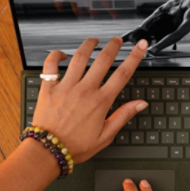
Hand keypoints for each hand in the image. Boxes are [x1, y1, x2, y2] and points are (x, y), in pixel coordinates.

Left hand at [30, 37, 148, 162]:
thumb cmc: (75, 146)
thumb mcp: (105, 136)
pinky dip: (56, 55)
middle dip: (113, 46)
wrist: (49, 150)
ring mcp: (66, 87)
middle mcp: (84, 90)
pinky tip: (62, 54)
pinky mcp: (49, 88)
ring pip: (79, 57)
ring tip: (94, 40)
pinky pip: (51, 65)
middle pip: (103, 60)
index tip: (140, 46)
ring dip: (88, 45)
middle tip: (118, 40)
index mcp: (100, 102)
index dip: (134, 57)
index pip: (123, 74)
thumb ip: (123, 116)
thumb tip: (140, 104)